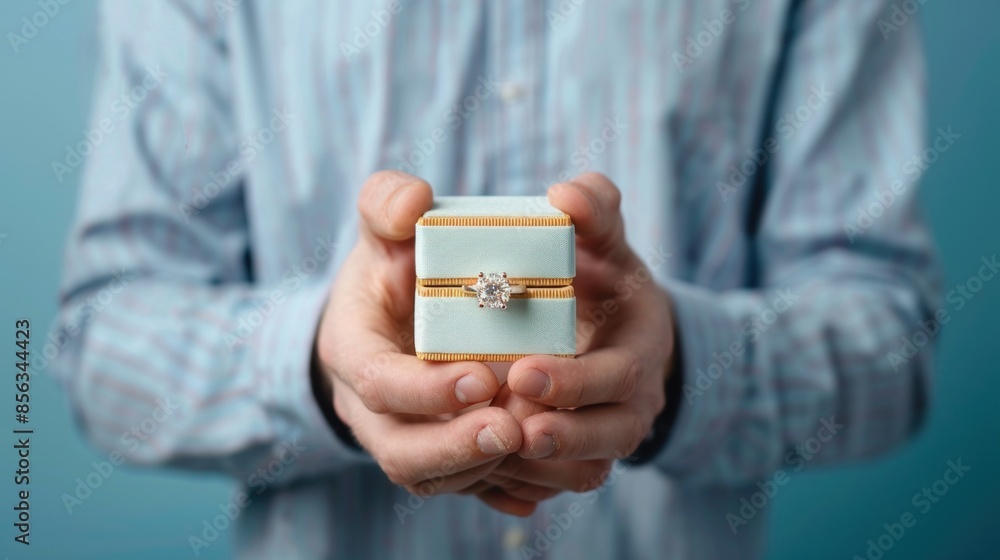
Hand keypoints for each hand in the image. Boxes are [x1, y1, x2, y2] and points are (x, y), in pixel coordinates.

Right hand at [315, 171, 555, 514]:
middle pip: (400, 451)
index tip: (482, 376)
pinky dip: (500, 485)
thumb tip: (413, 204)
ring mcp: (400, 436)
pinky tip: (542, 472)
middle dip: (456, 447)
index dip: (425, 389)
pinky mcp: (434, 454)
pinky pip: (463, 487)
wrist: (393, 304)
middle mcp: (369, 406)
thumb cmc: (393, 258)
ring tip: (534, 444)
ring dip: (483, 469)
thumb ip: (389, 201)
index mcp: (353, 349)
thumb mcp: (384, 222)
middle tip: (514, 429)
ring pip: (432, 479)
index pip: (377, 382)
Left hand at [503, 173, 674, 466]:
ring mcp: (612, 431)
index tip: (522, 373)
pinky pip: (566, 482)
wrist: (613, 318)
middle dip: (562, 433)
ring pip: (588, 468)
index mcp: (641, 346)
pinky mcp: (585, 453)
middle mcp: (632, 399)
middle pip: (610, 434)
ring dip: (544, 467)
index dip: (576, 383)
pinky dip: (534, 484)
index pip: (619, 375)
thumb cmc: (600, 271)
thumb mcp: (603, 237)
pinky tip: (492, 474)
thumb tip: (566, 194)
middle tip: (510, 426)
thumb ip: (593, 210)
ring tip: (498, 452)